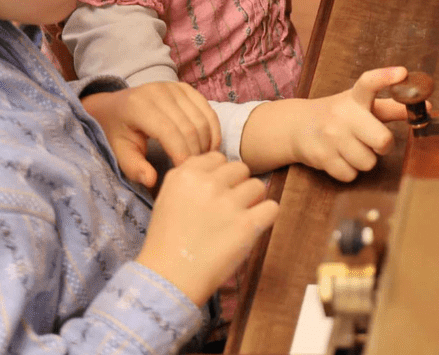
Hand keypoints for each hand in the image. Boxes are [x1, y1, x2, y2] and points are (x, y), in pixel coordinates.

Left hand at [83, 82, 220, 187]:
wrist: (115, 106)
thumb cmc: (118, 131)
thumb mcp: (119, 151)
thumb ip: (133, 167)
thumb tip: (152, 180)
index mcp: (139, 106)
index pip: (169, 132)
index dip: (181, 154)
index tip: (185, 172)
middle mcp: (159, 91)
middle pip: (189, 126)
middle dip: (196, 151)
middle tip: (196, 170)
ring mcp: (175, 87)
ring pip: (202, 119)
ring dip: (207, 142)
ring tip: (203, 160)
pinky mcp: (186, 88)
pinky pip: (208, 110)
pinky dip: (213, 130)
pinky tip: (209, 146)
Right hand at [136, 152, 277, 305]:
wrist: (168, 280)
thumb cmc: (166, 244)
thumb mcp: (167, 198)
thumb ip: (192, 179)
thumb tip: (219, 171)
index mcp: (186, 174)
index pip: (218, 158)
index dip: (220, 175)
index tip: (215, 192)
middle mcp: (207, 183)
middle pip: (240, 168)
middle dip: (237, 185)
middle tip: (228, 208)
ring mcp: (228, 203)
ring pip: (258, 186)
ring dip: (252, 201)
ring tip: (238, 220)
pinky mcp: (247, 224)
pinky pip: (272, 208)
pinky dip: (265, 217)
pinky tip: (253, 227)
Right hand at [291, 66, 409, 181]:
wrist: (296, 126)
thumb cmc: (338, 115)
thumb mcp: (363, 105)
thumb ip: (393, 107)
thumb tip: (427, 107)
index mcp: (355, 98)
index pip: (369, 82)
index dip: (386, 77)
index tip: (402, 73)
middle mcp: (342, 114)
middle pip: (382, 140)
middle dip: (383, 146)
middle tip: (375, 142)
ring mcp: (330, 136)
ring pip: (368, 162)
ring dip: (364, 160)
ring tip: (351, 148)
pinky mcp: (321, 156)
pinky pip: (351, 175)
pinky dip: (349, 171)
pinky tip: (340, 158)